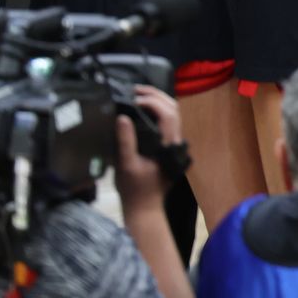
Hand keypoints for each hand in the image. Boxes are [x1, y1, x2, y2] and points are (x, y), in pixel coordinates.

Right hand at [114, 86, 183, 207]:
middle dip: (157, 95)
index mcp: (169, 145)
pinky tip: (143, 109)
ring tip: (138, 95)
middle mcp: (176, 141)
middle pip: (174, 109)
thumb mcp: (125, 165)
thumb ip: (125, 141)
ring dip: (158, 101)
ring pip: (174, 114)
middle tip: (135, 90)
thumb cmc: (134, 188)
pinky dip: (158, 110)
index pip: (168, 114)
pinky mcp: (169, 145)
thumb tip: (122, 118)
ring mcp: (174, 143)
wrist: (144, 207)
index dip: (153, 101)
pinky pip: (168, 121)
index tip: (134, 98)